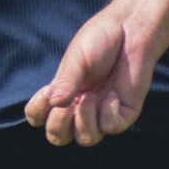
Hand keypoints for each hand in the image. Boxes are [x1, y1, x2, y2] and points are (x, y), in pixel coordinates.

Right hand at [24, 6, 159, 147]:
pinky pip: (110, 128)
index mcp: (63, 94)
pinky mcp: (124, 114)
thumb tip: (54, 103)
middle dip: (59, 124)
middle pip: (59, 137)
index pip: (39, 117)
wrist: (131, 30)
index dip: (37, 112)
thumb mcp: (77, 59)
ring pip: (86, 139)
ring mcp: (102, 113)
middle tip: (69, 102)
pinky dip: (108, 113)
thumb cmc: (100, 40)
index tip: (46, 91)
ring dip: (85, 119)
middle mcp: (80, 108)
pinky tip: (113, 93)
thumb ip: (66, 82)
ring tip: (92, 95)